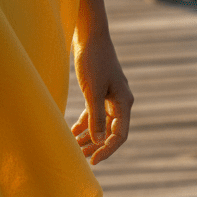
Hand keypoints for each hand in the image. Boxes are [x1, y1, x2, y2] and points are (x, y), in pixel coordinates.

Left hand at [71, 32, 132, 164]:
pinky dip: (85, 122)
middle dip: (96, 146)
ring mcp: (110, 96)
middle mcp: (120, 101)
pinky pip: (94, 113)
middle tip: (80, 157)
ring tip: (74, 147)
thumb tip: (97, 141)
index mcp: (123, 102)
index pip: (119, 135)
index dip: (107, 149)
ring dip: (89, 136)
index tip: (92, 160)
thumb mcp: (93, 90)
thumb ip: (96, 115)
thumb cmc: (92, 60)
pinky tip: (73, 131)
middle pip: (111, 132)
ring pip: (102, 123)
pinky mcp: (99, 90)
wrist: (90, 36)